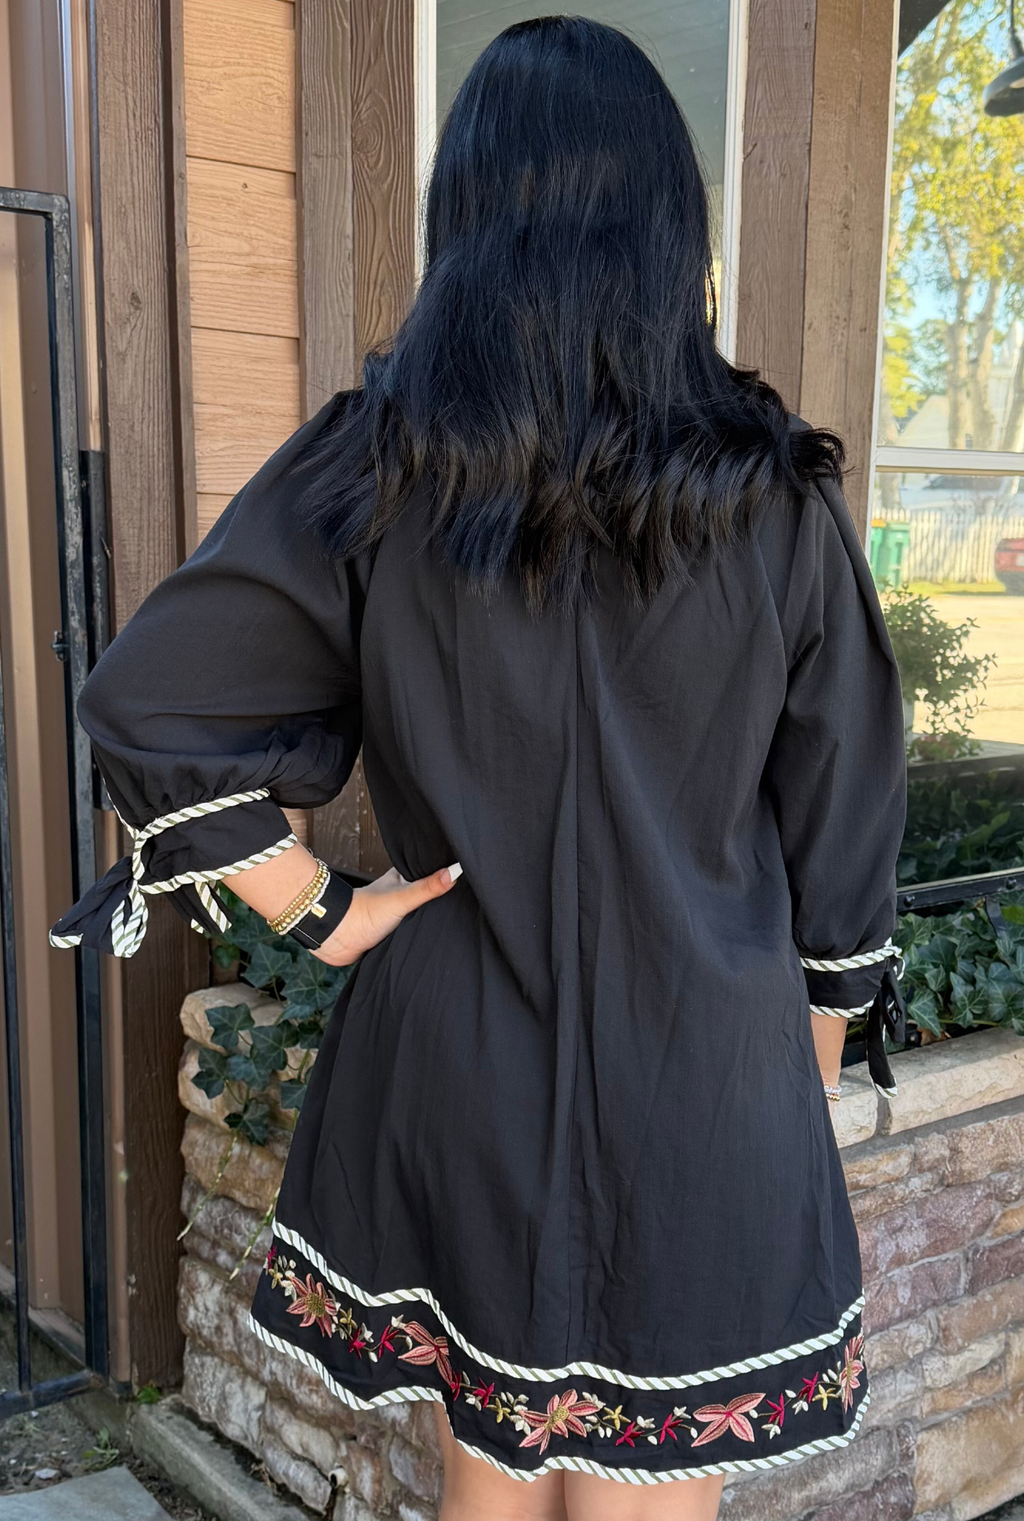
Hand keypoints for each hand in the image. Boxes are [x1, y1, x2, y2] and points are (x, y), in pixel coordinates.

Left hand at [312, 863, 461, 965]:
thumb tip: (454, 871)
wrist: (339, 937)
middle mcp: (399, 893)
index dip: (442, 869)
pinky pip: (411, 929)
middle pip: (425, 892)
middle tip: (462, 898)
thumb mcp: (402, 898)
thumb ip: (428, 887)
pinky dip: (419, 931)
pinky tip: (430, 934)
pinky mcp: (391, 931)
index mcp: (401, 878)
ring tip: (452, 917)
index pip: (426, 868)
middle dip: (439, 896)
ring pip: (418, 912)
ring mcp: (395, 913)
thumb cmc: (364, 913)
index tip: (463, 870)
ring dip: (428, 916)